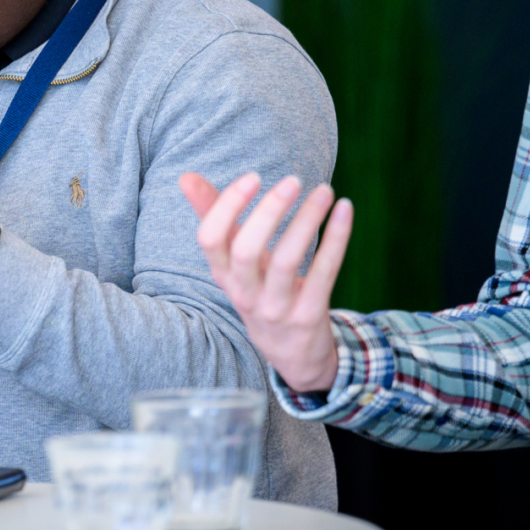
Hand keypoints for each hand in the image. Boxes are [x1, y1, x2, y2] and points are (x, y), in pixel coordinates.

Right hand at [179, 171, 352, 393]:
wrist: (292, 353)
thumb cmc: (259, 291)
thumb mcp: (234, 261)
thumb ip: (213, 217)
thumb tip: (186, 176)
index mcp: (222, 275)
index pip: (209, 240)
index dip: (227, 206)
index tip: (252, 177)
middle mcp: (245, 293)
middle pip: (246, 251)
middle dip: (269, 211)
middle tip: (292, 180)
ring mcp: (277, 307)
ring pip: (287, 261)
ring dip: (307, 220)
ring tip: (324, 190)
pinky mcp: (310, 314)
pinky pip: (323, 273)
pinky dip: (336, 239)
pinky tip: (344, 210)